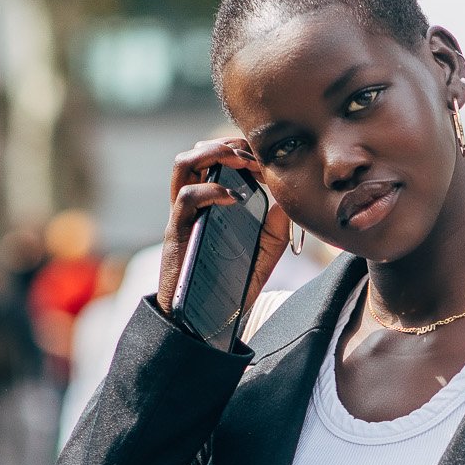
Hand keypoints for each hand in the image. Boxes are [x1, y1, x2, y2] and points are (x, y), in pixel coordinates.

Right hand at [155, 137, 291, 326]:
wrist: (204, 321)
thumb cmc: (228, 286)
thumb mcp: (262, 254)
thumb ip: (274, 229)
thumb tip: (288, 201)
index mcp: (209, 203)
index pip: (216, 160)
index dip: (240, 150)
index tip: (265, 158)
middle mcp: (192, 204)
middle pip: (198, 152)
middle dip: (228, 144)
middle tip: (254, 155)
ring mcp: (181, 216)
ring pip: (184, 164)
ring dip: (213, 153)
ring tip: (241, 162)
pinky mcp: (176, 233)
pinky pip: (186, 197)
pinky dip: (211, 190)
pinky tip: (234, 197)